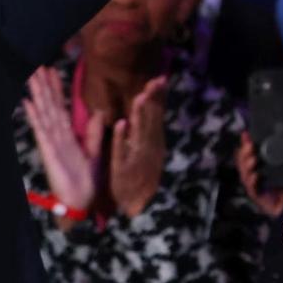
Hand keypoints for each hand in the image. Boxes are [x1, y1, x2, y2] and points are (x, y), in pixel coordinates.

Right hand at [24, 67, 104, 213]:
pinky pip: (41, 130)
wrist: (80, 202)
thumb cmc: (85, 181)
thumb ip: (95, 132)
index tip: (54, 71)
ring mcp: (51, 142)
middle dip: (44, 85)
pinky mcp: (48, 151)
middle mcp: (57, 136)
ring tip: (32, 75)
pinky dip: (34, 116)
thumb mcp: (94, 152)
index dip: (57, 89)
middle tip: (39, 65)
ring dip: (38, 94)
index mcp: (68, 135)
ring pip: (44, 112)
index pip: (61, 107)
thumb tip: (100, 112)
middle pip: (50, 105)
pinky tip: (28, 101)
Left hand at [108, 76, 168, 217]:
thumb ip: (149, 129)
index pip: (157, 116)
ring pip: (139, 134)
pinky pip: (121, 153)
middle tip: (154, 80)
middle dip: (153, 100)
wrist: (134, 204)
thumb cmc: (138, 175)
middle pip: (151, 121)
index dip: (159, 98)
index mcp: (153, 143)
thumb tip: (151, 105)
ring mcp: (137, 159)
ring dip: (140, 115)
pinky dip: (122, 139)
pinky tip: (122, 124)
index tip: (160, 78)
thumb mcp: (149, 151)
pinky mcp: (123, 170)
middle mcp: (149, 149)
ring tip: (140, 96)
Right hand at [236, 131, 282, 218]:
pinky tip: (254, 176)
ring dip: (246, 166)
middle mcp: (261, 178)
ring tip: (252, 158)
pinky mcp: (261, 201)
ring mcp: (260, 189)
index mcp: (268, 169)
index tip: (246, 134)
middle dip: (244, 153)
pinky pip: (253, 191)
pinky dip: (252, 183)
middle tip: (249, 144)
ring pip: (246, 176)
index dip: (248, 145)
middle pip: (245, 164)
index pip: (253, 155)